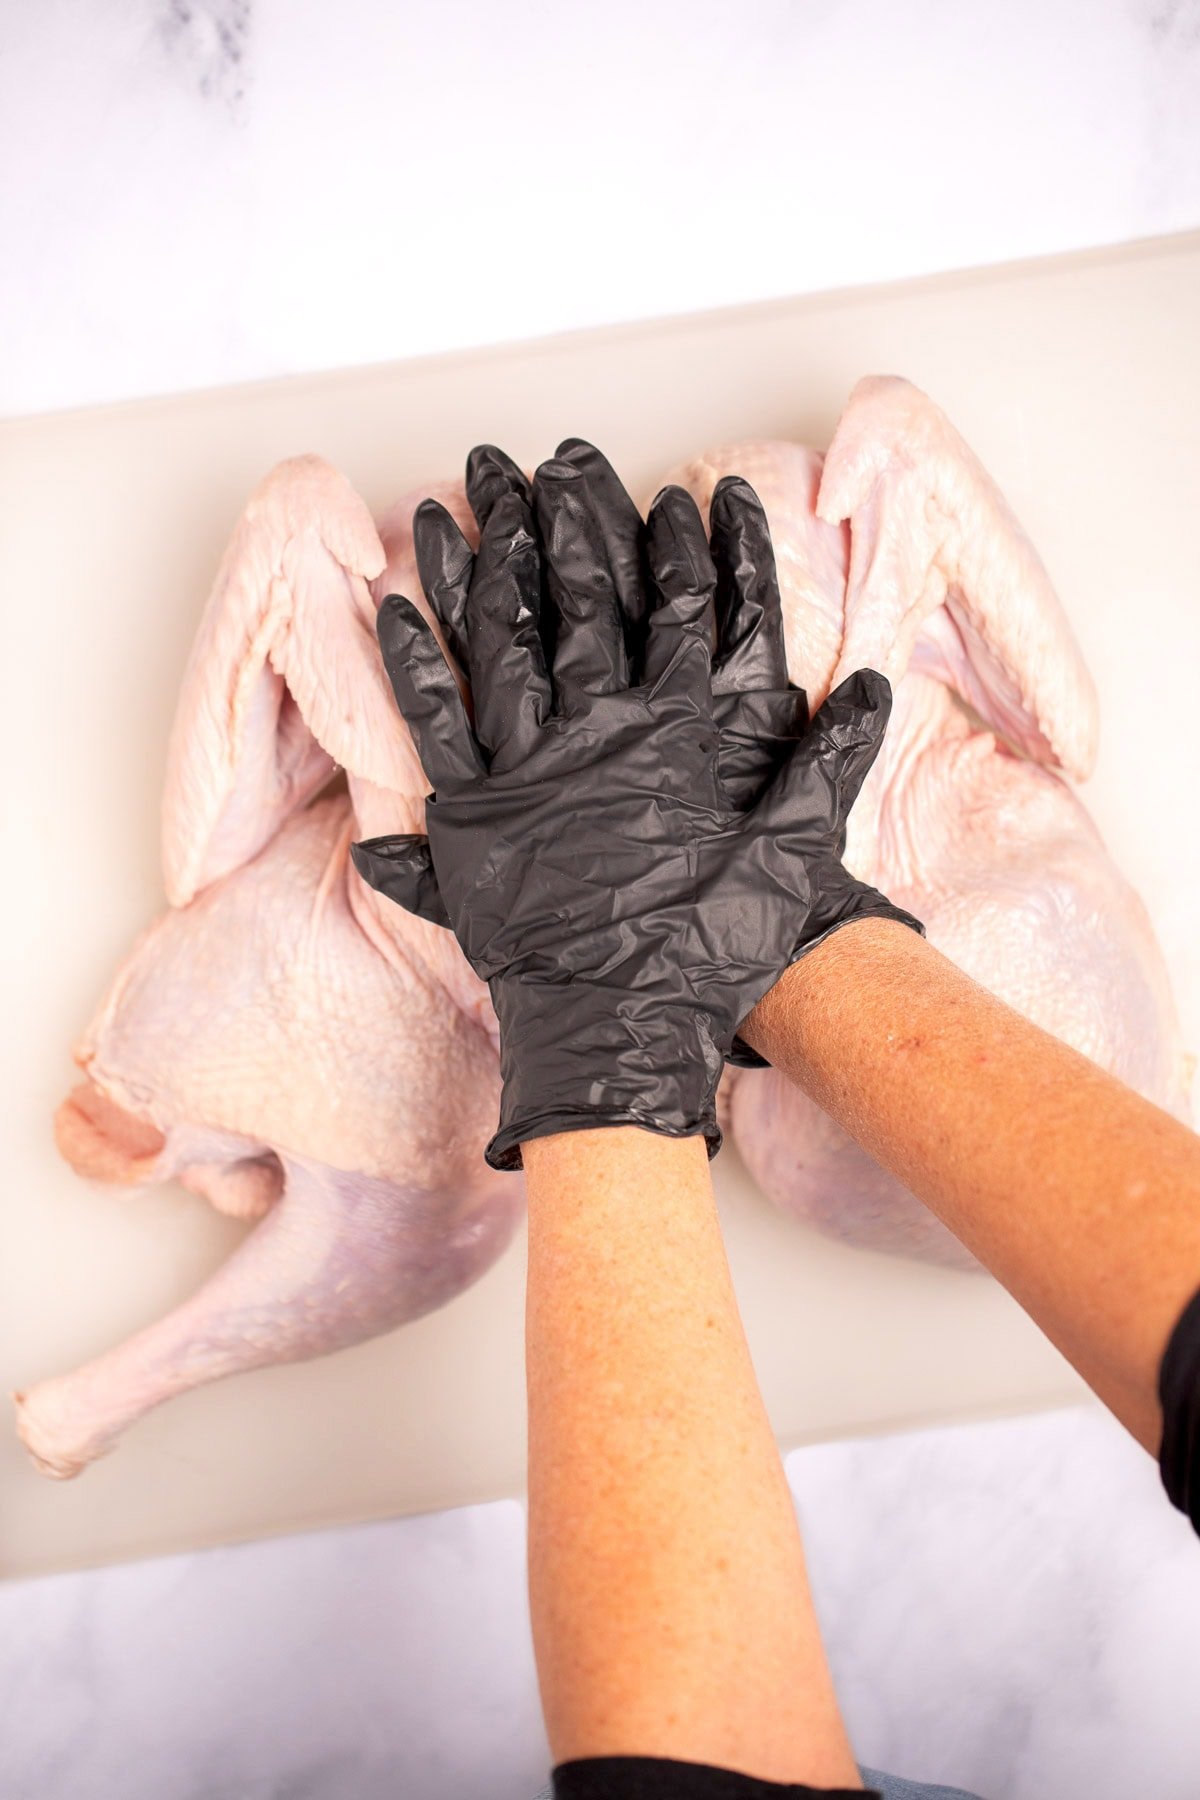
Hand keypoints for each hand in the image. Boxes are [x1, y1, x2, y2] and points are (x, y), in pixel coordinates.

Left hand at [352, 443, 920, 1167]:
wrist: (634, 1026)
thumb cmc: (715, 946)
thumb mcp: (793, 848)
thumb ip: (829, 759)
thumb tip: (877, 689)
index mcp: (672, 729)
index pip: (669, 605)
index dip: (658, 539)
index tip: (646, 484)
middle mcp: (596, 732)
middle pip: (575, 600)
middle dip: (557, 519)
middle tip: (538, 457)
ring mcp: (528, 767)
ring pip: (497, 639)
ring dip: (480, 560)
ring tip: (461, 496)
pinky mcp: (477, 813)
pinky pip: (434, 720)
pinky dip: (413, 659)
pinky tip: (391, 602)